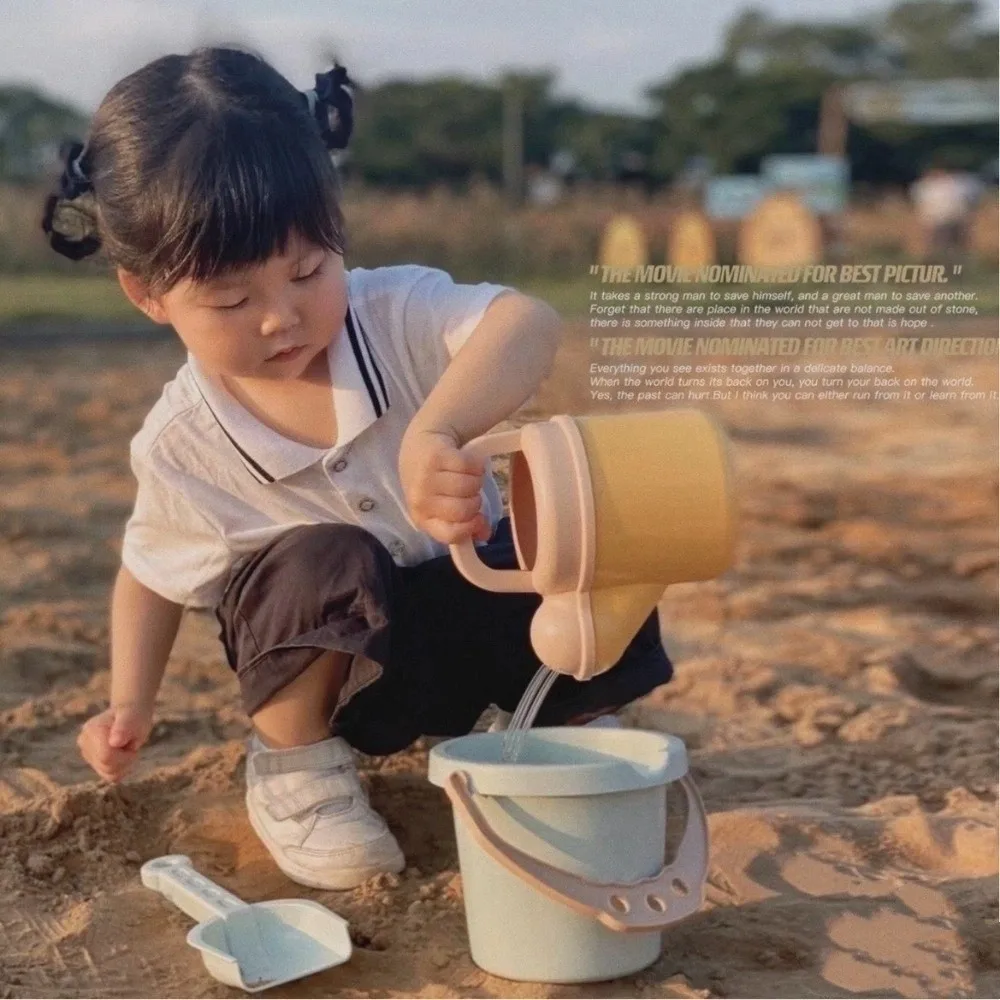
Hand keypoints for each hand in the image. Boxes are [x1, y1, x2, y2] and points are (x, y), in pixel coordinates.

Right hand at [77, 703, 153, 782]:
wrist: (130, 714)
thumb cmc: (133, 714)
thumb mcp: (134, 717)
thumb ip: (124, 727)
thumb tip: (115, 742)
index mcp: (92, 729)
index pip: (106, 757)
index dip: (125, 754)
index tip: (132, 741)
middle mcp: (84, 742)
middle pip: (108, 767)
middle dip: (126, 759)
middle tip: (130, 743)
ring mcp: (86, 753)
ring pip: (109, 774)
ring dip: (124, 763)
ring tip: (126, 747)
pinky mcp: (93, 762)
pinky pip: (110, 776)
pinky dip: (121, 768)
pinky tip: (123, 755)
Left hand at [399, 427, 492, 545]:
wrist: (419, 445)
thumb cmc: (434, 481)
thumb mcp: (445, 506)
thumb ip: (465, 524)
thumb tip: (485, 534)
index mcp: (423, 519)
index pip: (451, 534)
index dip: (470, 528)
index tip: (479, 517)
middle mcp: (420, 501)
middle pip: (463, 510)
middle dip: (475, 501)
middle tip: (471, 492)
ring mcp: (425, 478)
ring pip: (468, 487)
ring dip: (477, 480)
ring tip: (470, 476)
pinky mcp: (435, 457)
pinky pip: (469, 466)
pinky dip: (477, 465)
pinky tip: (470, 462)